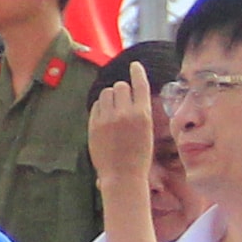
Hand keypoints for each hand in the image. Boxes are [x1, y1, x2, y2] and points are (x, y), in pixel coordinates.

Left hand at [88, 65, 156, 182]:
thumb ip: (138, 112)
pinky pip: (96, 105)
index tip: (134, 65)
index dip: (137, 72)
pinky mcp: (94, 124)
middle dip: (122, 90)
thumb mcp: (146, 131)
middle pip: (121, 86)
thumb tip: (130, 95)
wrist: (123, 176)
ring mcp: (108, 118)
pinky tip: (105, 117)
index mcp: (143, 115)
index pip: (140, 85)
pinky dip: (101, 107)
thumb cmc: (138, 157)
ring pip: (107, 92)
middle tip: (122, 102)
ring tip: (113, 110)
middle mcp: (125, 113)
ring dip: (111, 96)